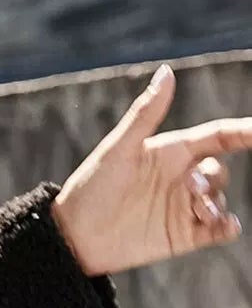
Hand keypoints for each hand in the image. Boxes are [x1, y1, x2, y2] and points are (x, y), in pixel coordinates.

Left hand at [50, 63, 248, 276]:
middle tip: (193, 184)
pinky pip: (218, 230)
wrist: (73, 237)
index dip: (245, 131)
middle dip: (215, 174)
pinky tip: (223, 226)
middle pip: (220, 169)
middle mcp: (181, 177)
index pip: (219, 136)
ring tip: (199, 209)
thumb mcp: (119, 148)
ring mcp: (183, 207)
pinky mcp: (183, 235)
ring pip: (221, 199)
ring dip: (217, 202)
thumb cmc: (91, 187)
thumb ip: (146, 113)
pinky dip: (227, 227)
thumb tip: (168, 71)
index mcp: (171, 151)